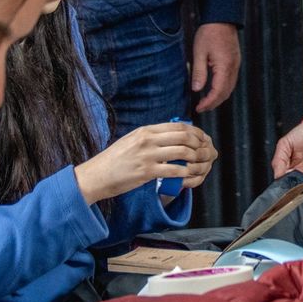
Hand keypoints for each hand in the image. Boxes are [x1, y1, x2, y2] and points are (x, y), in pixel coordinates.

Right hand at [76, 122, 216, 204]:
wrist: (97, 175)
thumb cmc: (114, 160)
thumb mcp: (132, 140)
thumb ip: (150, 137)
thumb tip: (172, 136)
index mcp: (145, 131)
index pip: (177, 126)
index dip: (194, 131)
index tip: (202, 138)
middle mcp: (147, 140)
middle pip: (183, 136)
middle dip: (198, 144)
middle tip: (205, 151)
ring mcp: (147, 156)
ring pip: (181, 152)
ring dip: (195, 158)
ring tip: (199, 163)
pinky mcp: (146, 172)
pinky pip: (173, 170)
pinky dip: (185, 172)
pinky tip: (189, 175)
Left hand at [192, 22, 241, 112]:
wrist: (222, 18)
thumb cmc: (209, 33)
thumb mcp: (199, 52)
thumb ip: (199, 72)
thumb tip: (197, 89)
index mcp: (224, 67)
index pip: (218, 92)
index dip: (209, 103)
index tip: (199, 108)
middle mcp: (233, 68)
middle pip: (226, 93)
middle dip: (214, 103)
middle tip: (201, 108)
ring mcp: (236, 65)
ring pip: (230, 87)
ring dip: (219, 97)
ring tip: (206, 101)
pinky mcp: (235, 61)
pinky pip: (231, 80)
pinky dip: (223, 88)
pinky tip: (214, 88)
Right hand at [270, 100, 302, 180]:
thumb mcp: (284, 144)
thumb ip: (279, 160)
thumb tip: (276, 176)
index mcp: (290, 169)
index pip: (284, 182)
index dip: (282, 185)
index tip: (281, 185)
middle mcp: (302, 174)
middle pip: (296, 188)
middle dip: (294, 190)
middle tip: (291, 188)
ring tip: (301, 186)